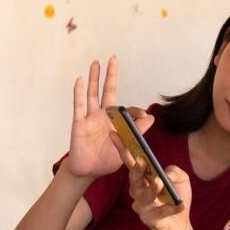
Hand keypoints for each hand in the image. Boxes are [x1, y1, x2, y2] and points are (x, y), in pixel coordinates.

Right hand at [66, 57, 153, 177]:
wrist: (88, 171)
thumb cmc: (107, 160)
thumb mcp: (127, 147)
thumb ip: (138, 132)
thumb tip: (151, 117)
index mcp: (116, 122)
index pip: (126, 109)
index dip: (136, 111)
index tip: (144, 116)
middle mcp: (102, 116)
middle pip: (106, 91)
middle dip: (110, 75)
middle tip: (113, 58)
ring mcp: (90, 118)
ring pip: (92, 94)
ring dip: (93, 79)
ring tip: (95, 63)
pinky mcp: (79, 124)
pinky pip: (78, 106)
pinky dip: (78, 93)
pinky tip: (79, 80)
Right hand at [113, 137, 193, 229]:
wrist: (181, 225)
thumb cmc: (176, 197)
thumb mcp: (180, 179)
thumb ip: (174, 171)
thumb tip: (165, 175)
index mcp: (143, 179)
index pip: (130, 162)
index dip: (123, 149)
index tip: (115, 134)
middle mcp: (138, 192)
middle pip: (134, 180)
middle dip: (136, 170)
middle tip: (141, 161)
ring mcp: (143, 208)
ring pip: (143, 197)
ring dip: (152, 189)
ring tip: (160, 182)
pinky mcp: (151, 221)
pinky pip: (161, 213)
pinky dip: (172, 208)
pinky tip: (182, 203)